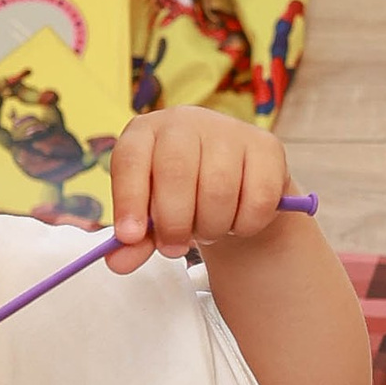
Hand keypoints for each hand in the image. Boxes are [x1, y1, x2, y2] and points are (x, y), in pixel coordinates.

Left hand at [107, 108, 290, 264]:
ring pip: (219, 189)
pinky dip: (246, 225)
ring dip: (212, 226)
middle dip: (174, 222)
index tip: (131, 237)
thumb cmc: (183, 197)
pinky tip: (237, 222)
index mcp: (146, 132)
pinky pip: (258, 198)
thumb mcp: (152, 217)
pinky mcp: (266, 147)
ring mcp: (229, 130)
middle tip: (174, 248)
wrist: (234, 183)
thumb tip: (119, 263)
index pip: (131, 159)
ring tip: (208, 231)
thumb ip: (135, 241)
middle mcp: (185, 121)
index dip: (129, 200)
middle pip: (176, 173)